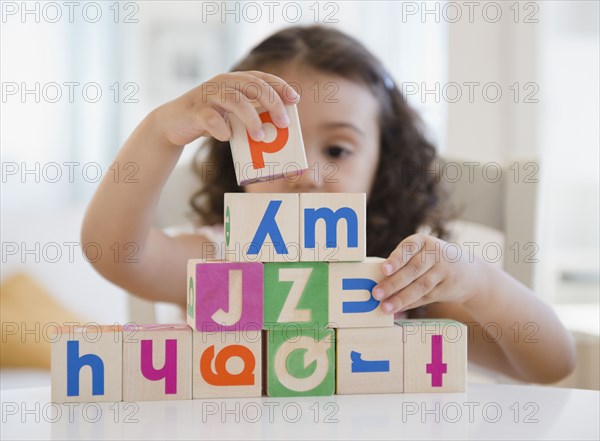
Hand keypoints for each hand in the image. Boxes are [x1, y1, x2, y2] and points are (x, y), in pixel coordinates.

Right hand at [152, 70, 299, 146]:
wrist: (172, 125)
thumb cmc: (209, 121)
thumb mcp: (232, 116)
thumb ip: (250, 117)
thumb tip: (279, 130)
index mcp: (234, 81)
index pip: (261, 77)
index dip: (280, 86)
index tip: (295, 99)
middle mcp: (222, 83)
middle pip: (252, 86)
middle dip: (272, 103)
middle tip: (283, 123)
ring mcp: (207, 95)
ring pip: (234, 99)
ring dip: (251, 118)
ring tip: (260, 136)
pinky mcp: (194, 110)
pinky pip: (210, 118)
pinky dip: (222, 129)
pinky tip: (227, 137)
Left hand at [372, 233, 487, 315]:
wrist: (470, 272)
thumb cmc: (433, 261)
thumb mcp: (422, 253)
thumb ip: (402, 263)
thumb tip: (377, 281)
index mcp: (423, 241)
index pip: (408, 248)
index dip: (396, 259)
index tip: (384, 270)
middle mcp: (436, 253)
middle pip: (413, 269)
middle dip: (393, 283)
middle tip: (376, 294)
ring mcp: (445, 270)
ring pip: (420, 286)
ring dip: (401, 298)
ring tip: (385, 307)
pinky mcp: (449, 287)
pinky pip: (427, 297)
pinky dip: (411, 304)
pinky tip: (398, 309)